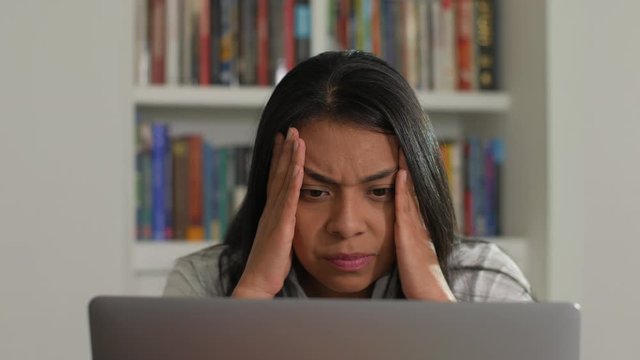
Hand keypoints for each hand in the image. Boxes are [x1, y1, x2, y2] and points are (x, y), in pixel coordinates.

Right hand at [232, 128, 305, 297]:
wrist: (257, 284)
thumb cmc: (270, 266)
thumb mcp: (281, 240)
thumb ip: (286, 224)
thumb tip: (294, 216)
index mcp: (272, 212)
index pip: (277, 179)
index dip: (280, 158)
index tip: (285, 139)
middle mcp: (271, 210)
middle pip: (279, 174)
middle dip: (285, 150)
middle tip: (291, 128)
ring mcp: (274, 217)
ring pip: (283, 182)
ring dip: (290, 159)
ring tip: (296, 138)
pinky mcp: (280, 227)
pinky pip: (288, 201)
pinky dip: (294, 183)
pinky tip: (299, 167)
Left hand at [394, 150, 455, 300]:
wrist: (431, 300)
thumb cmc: (418, 286)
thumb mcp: (409, 261)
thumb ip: (404, 249)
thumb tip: (399, 245)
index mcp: (416, 230)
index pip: (409, 196)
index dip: (405, 176)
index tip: (399, 155)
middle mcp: (418, 224)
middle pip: (412, 188)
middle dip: (407, 164)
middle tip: (401, 139)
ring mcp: (416, 228)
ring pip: (410, 192)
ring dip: (406, 169)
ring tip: (400, 145)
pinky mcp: (410, 235)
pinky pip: (406, 206)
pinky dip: (404, 188)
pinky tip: (400, 172)